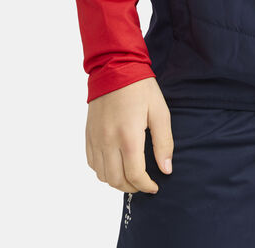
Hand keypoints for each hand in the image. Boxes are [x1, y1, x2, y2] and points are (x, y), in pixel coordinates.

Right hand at [86, 76, 173, 193]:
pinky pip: (92, 162)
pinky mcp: (88, 134)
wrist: (114, 67)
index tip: (154, 187)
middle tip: (144, 184)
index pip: (134, 175)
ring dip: (117, 181)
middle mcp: (108, 141)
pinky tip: (115, 165)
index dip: (146, 186)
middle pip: (116, 180)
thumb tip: (166, 169)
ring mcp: (96, 138)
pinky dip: (103, 171)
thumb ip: (164, 142)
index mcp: (128, 136)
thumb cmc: (140, 88)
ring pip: (102, 175)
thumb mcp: (160, 112)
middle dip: (132, 187)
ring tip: (130, 177)